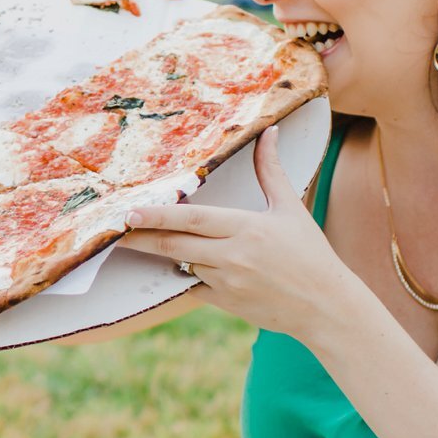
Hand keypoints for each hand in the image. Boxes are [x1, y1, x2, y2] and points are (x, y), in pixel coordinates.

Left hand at [114, 127, 363, 341]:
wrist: (326, 306)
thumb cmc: (310, 253)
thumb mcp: (290, 209)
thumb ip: (271, 171)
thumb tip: (267, 132)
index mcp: (246, 228)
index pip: (192, 219)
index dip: (157, 215)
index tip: (129, 213)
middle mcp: (233, 256)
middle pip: (174, 245)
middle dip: (140, 238)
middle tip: (112, 231)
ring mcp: (227, 282)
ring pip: (181, 265)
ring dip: (161, 254)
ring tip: (132, 243)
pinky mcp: (225, 303)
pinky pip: (192, 287)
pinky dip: (182, 276)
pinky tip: (171, 265)